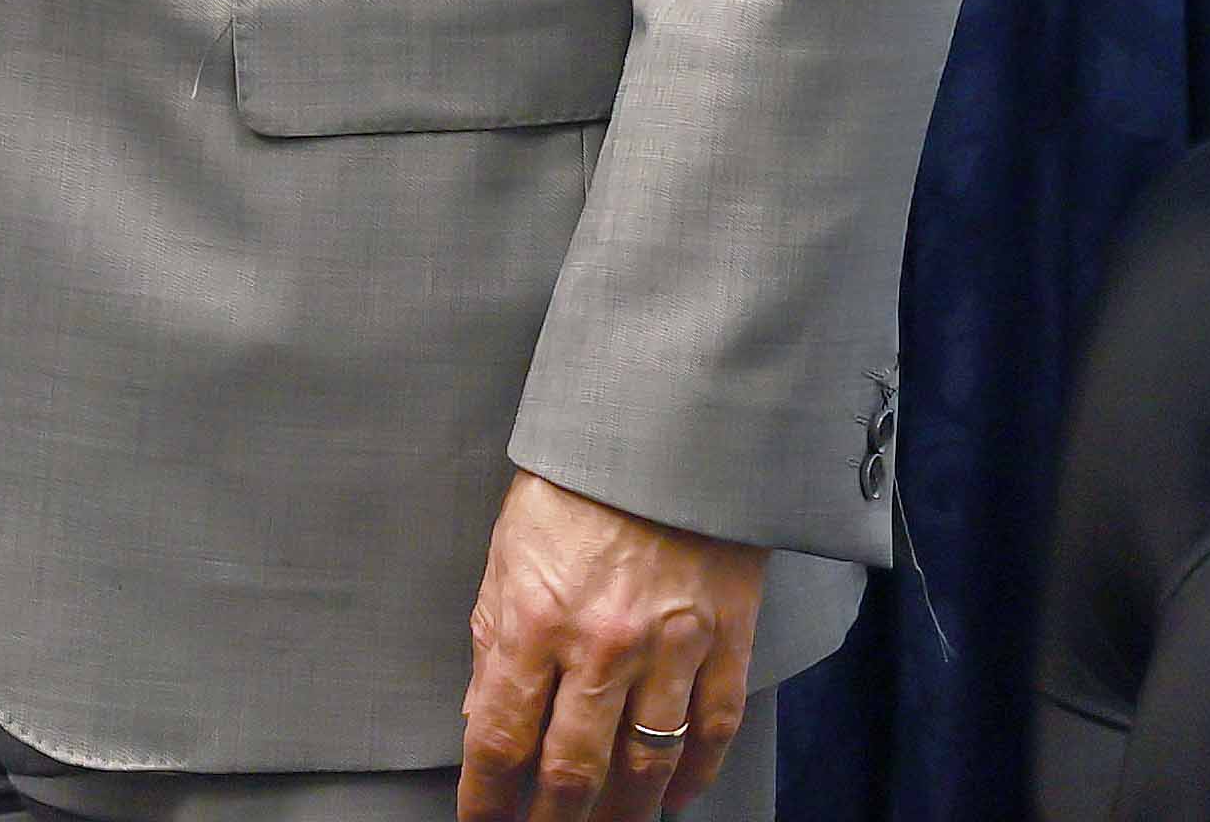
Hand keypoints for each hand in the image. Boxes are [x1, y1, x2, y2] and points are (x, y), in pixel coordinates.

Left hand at [455, 471, 766, 821]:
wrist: (668, 426)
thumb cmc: (579, 480)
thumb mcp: (507, 550)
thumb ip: (493, 637)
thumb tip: (483, 714)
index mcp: (534, 617)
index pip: (500, 739)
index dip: (487, 799)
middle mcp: (601, 644)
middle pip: (572, 772)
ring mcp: (670, 649)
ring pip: (645, 767)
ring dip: (621, 814)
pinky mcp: (726, 641)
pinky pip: (712, 731)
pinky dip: (694, 776)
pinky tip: (675, 796)